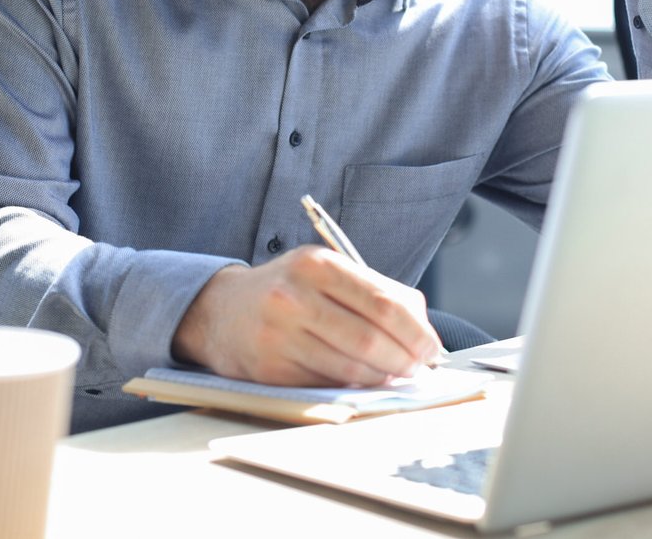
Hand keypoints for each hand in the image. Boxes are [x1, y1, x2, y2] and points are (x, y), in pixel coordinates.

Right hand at [171, 246, 441, 385]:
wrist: (220, 311)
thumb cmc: (287, 290)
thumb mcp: (325, 272)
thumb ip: (374, 290)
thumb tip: (422, 326)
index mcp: (316, 264)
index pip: (382, 302)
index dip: (415, 331)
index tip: (431, 348)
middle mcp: (294, 296)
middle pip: (370, 338)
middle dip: (405, 359)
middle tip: (419, 368)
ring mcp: (278, 335)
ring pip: (350, 366)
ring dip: (382, 377)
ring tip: (394, 375)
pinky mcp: (269, 369)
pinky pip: (326, 384)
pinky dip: (352, 387)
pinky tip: (362, 382)